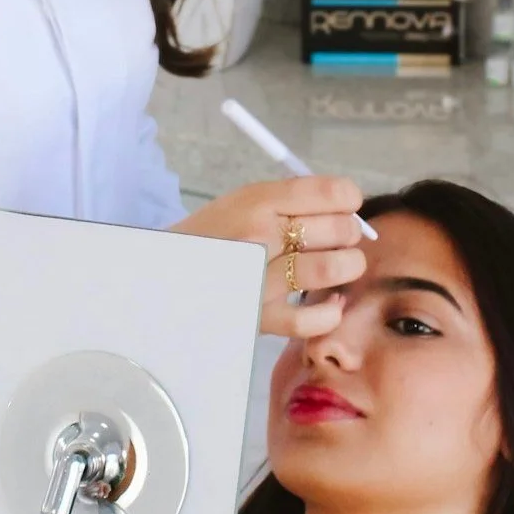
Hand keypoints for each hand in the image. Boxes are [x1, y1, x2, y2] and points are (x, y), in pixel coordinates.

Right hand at [173, 177, 367, 338]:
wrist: (163, 278)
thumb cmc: (211, 238)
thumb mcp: (240, 203)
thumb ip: (289, 201)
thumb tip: (348, 206)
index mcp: (257, 201)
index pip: (331, 194)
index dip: (349, 200)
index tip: (345, 208)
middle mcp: (259, 236)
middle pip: (338, 230)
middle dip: (349, 234)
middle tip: (339, 241)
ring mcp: (258, 279)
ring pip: (330, 269)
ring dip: (347, 267)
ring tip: (339, 268)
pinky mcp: (258, 318)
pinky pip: (311, 319)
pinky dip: (330, 312)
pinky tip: (329, 303)